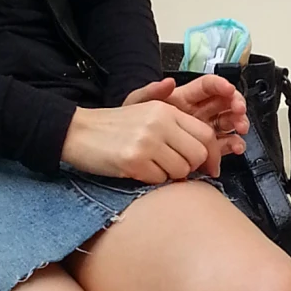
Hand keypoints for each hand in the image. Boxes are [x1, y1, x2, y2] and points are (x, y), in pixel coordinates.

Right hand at [62, 88, 217, 182]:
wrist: (78, 131)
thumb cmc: (113, 126)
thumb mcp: (145, 110)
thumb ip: (175, 120)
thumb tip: (208, 136)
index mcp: (165, 110)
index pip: (205, 134)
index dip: (212, 154)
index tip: (211, 167)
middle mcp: (160, 123)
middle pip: (197, 154)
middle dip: (191, 167)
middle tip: (174, 168)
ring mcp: (147, 142)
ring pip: (181, 170)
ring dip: (170, 175)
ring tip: (151, 166)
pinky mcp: (133, 161)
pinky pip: (159, 180)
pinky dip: (151, 180)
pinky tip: (137, 170)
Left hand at [123, 74, 247, 177]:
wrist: (126, 147)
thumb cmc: (132, 124)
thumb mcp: (137, 104)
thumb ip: (150, 92)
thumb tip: (168, 82)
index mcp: (185, 98)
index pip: (208, 86)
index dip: (221, 85)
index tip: (228, 90)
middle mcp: (198, 112)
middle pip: (224, 102)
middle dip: (235, 104)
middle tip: (238, 110)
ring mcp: (203, 129)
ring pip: (227, 122)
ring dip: (237, 123)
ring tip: (240, 128)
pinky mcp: (205, 147)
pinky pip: (223, 144)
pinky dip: (233, 145)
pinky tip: (236, 146)